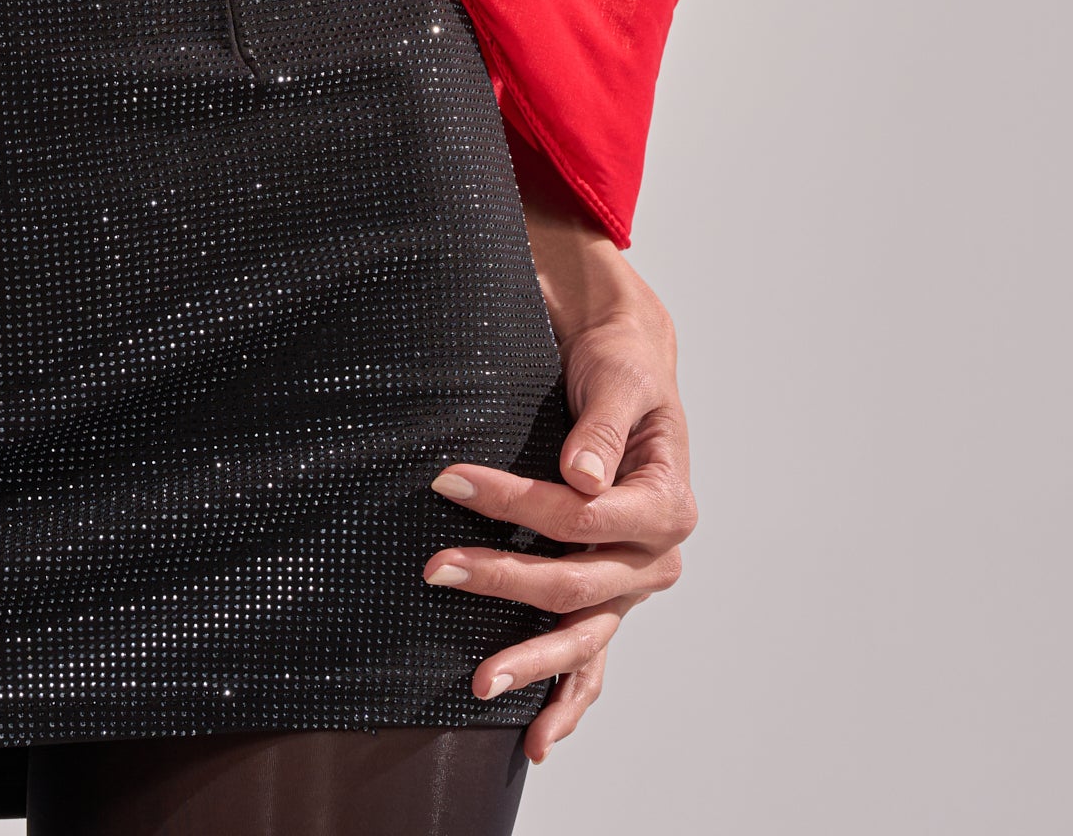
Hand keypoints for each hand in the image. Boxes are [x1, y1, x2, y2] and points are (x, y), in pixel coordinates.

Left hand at [423, 212, 696, 763]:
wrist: (626, 365)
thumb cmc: (622, 365)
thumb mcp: (619, 378)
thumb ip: (604, 427)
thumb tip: (583, 476)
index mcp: (667, 504)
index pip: (582, 517)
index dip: (515, 502)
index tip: (449, 480)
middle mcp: (655, 555)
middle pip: (575, 583)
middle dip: (503, 580)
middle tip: (437, 569)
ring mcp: (630, 582)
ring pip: (582, 636)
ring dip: (531, 661)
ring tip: (481, 684)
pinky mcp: (607, 592)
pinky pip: (591, 658)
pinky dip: (568, 697)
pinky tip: (537, 738)